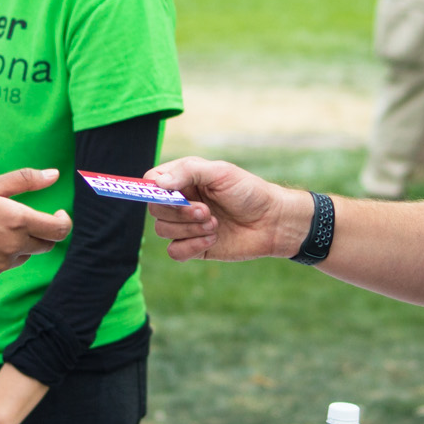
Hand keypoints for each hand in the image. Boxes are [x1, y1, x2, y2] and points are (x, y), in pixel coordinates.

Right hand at [0, 168, 71, 281]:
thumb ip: (26, 180)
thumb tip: (55, 175)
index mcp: (18, 221)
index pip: (59, 230)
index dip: (64, 222)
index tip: (58, 213)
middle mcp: (14, 247)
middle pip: (46, 245)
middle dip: (43, 232)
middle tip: (24, 219)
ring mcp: (2, 264)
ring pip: (26, 255)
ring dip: (22, 244)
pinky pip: (6, 265)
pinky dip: (3, 254)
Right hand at [145, 156, 309, 262]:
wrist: (272, 222)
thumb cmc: (248, 192)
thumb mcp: (220, 173)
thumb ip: (188, 172)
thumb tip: (158, 183)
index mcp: (184, 179)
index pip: (151, 182)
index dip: (154, 190)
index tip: (170, 195)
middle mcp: (181, 202)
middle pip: (155, 209)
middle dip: (179, 213)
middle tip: (206, 211)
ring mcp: (186, 226)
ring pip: (163, 231)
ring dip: (189, 229)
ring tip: (215, 224)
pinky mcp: (194, 247)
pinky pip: (174, 252)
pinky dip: (191, 246)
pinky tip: (213, 239)